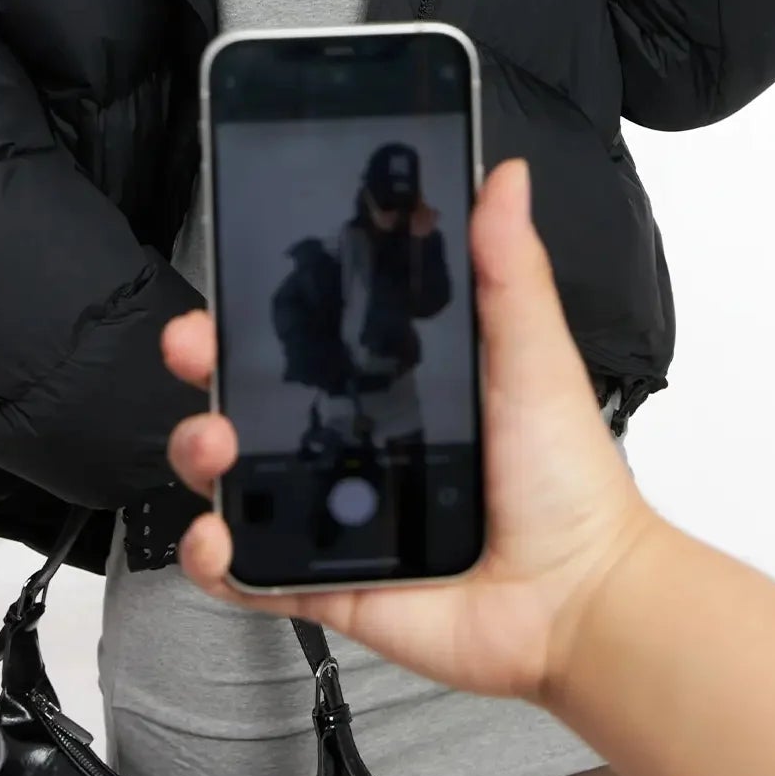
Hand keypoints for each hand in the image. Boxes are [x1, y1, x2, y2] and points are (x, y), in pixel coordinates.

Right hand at [160, 160, 656, 706]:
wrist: (578, 600)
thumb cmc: (567, 478)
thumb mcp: (534, 356)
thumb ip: (509, 268)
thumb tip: (508, 176)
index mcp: (395, 381)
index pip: (307, 331)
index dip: (257, 304)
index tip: (229, 274)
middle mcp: (353, 440)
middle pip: (248, 393)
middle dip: (204, 364)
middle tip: (196, 347)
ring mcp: (332, 512)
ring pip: (234, 475)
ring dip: (201, 450)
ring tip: (216, 444)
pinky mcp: (324, 582)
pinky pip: (247, 571)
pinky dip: (214, 555)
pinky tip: (219, 535)